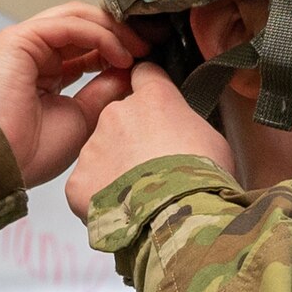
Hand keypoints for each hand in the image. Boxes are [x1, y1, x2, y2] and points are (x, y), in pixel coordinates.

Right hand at [0, 3, 150, 188]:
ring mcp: (24, 43)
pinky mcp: (18, 39)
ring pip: (77, 18)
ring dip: (113, 31)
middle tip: (150, 47)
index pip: (87, 45)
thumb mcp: (84, 118)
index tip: (148, 60)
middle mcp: (34, 54)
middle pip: (84, 25)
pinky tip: (119, 54)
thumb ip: (106, 90)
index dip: (119, 48)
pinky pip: (68, 25)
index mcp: (46, 72)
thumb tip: (133, 70)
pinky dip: (98, 35)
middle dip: (120, 33)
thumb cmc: (31, 154)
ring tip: (139, 49)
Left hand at [66, 62, 236, 219]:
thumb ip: (186, 125)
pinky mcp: (79, 180)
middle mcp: (117, 114)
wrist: (180, 216)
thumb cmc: (203, 179)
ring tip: (141, 196)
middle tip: (153, 168)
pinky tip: (124, 211)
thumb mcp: (211, 138)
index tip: (153, 104)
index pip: (143, 74)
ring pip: (101, 153)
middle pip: (119, 119)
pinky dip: (101, 198)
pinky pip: (87, 186)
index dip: (148, 90)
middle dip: (132, 140)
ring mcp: (93, 147)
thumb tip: (181, 133)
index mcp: (153, 99)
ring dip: (117, 170)